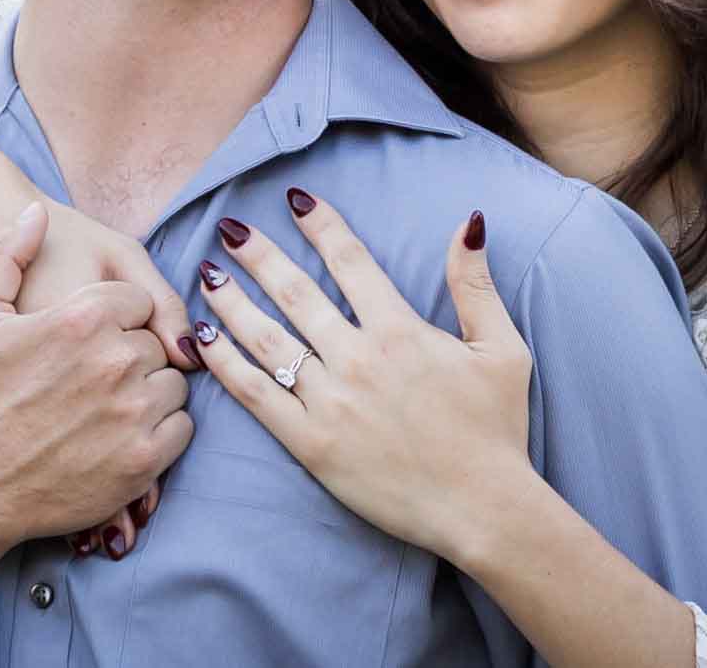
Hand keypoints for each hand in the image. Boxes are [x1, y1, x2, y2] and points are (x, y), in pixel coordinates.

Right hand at [0, 203, 193, 557]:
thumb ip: (4, 254)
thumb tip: (34, 213)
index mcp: (81, 318)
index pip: (137, 302)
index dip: (116, 320)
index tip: (90, 341)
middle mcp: (114, 361)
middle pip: (156, 343)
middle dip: (132, 356)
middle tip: (95, 378)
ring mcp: (132, 413)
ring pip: (174, 384)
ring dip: (151, 392)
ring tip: (110, 406)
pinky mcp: (143, 460)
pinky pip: (181, 428)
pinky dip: (161, 431)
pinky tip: (125, 434)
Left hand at [192, 190, 533, 564]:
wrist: (482, 508)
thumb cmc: (496, 429)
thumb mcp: (502, 348)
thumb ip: (475, 284)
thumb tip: (469, 222)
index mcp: (400, 331)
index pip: (349, 261)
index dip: (320, 224)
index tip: (295, 199)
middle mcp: (358, 358)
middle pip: (296, 292)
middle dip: (258, 254)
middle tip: (229, 227)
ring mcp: (330, 402)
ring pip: (267, 338)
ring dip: (231, 301)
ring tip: (206, 273)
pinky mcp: (311, 444)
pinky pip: (256, 395)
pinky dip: (226, 363)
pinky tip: (204, 338)